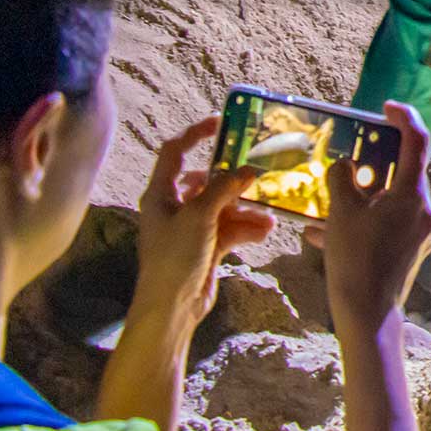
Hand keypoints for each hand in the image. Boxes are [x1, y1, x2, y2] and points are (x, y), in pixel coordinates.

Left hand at [129, 116, 277, 330]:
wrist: (172, 306)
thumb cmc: (175, 256)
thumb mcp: (200, 216)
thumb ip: (225, 188)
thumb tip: (248, 169)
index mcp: (161, 193)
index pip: (175, 152)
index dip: (195, 134)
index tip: (222, 124)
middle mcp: (174, 206)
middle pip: (207, 181)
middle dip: (233, 180)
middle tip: (258, 170)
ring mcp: (191, 228)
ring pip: (223, 207)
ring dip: (246, 209)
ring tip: (269, 212)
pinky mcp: (206, 247)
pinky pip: (230, 229)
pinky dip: (247, 228)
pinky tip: (266, 230)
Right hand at [314, 101, 430, 331]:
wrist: (368, 316)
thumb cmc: (355, 261)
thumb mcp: (341, 213)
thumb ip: (342, 179)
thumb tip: (345, 166)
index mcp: (413, 195)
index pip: (416, 141)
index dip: (402, 117)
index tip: (385, 107)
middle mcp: (424, 211)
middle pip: (403, 173)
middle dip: (374, 162)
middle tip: (350, 156)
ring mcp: (420, 233)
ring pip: (391, 200)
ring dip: (362, 196)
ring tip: (329, 201)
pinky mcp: (410, 252)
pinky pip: (387, 225)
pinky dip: (362, 221)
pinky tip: (326, 234)